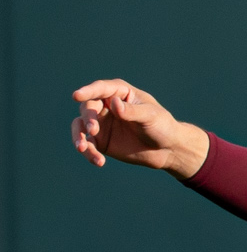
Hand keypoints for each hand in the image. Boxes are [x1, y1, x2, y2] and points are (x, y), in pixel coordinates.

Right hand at [71, 79, 209, 179]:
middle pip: (87, 107)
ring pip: (80, 126)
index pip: (102, 89)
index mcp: (122, 93)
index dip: (88, 91)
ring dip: (78, 136)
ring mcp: (102, 124)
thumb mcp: (150, 116)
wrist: (165, 148)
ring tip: (83, 148)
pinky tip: (100, 162)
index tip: (76, 96)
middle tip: (94, 130)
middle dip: (88, 118)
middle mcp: (108, 106)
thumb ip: (132, 111)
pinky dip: (88, 153)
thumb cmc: (161, 125)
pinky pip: (86, 144)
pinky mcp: (99, 141)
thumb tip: (114, 104)